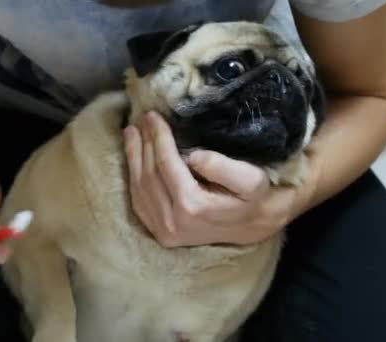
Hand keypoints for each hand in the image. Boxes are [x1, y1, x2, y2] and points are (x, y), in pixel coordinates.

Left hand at [123, 112, 311, 247]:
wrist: (253, 227)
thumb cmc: (252, 198)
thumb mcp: (251, 179)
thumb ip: (223, 167)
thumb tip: (193, 156)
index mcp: (192, 206)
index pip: (165, 164)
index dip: (158, 137)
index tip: (153, 115)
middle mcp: (173, 222)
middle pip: (148, 175)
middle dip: (143, 143)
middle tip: (140, 119)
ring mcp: (165, 232)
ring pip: (139, 188)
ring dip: (133, 157)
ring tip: (132, 132)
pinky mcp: (161, 235)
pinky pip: (139, 203)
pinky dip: (134, 177)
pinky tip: (134, 158)